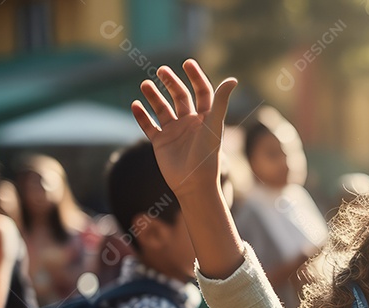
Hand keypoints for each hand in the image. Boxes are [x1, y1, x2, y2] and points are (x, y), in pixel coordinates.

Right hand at [132, 60, 237, 198]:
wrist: (194, 184)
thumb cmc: (207, 156)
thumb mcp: (214, 126)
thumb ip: (221, 102)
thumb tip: (234, 79)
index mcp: (205, 118)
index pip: (202, 92)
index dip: (196, 77)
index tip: (187, 63)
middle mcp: (190, 123)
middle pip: (180, 96)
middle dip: (171, 82)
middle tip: (161, 71)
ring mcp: (174, 132)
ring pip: (162, 108)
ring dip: (153, 96)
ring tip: (145, 85)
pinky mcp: (160, 143)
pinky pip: (148, 125)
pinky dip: (141, 115)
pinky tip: (135, 104)